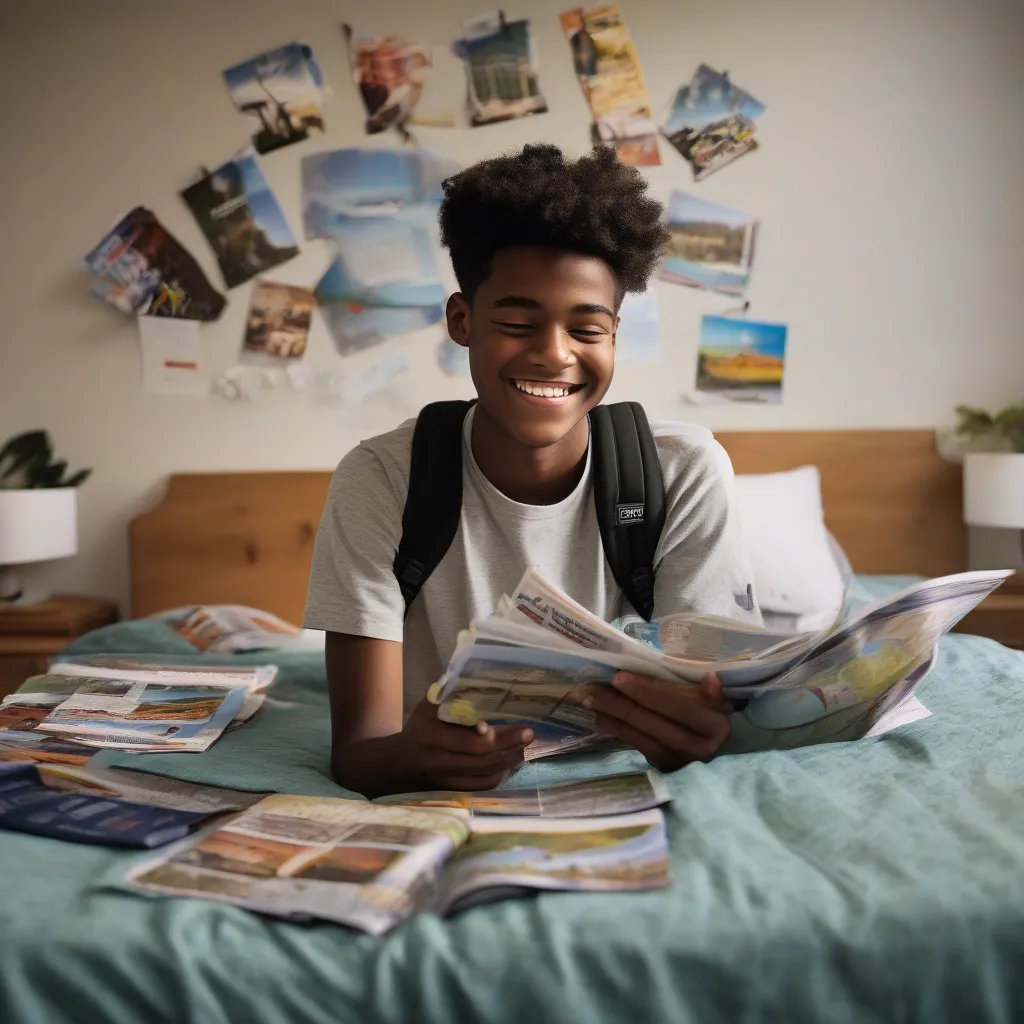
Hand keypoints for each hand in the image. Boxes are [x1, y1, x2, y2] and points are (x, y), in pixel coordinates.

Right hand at [400, 697, 533, 790]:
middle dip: (510, 746)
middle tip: (528, 734)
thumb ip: (452, 694)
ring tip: (524, 747)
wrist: (397, 764)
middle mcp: (440, 761)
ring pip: (486, 774)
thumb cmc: (419, 727)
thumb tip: (480, 676)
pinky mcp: (454, 790)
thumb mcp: (429, 706)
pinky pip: (483, 786)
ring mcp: (448, 780)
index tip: (513, 727)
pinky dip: (500, 775)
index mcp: (432, 736)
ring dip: (509, 761)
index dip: (493, 737)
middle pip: (483, 759)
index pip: (468, 742)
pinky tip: (510, 762)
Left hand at [581, 672, 732, 772]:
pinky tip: (603, 720)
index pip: (676, 707)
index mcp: (715, 727)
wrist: (724, 761)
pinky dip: (620, 732)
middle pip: (652, 722)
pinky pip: (639, 748)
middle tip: (593, 689)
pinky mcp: (667, 770)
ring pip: (640, 737)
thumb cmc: (719, 725)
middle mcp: (697, 748)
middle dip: (619, 704)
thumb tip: (710, 679)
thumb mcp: (724, 708)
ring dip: (613, 719)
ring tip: (591, 702)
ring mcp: (680, 762)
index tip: (619, 677)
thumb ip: (716, 696)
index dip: (647, 692)